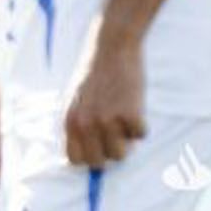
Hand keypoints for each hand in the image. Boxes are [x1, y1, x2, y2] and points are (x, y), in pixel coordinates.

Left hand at [63, 22, 147, 167]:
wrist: (111, 47)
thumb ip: (79, 126)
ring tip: (123, 117)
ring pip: (121, 155)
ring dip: (125, 140)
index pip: (75, 159)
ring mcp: (108, 120)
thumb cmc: (94, 74)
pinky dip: (141, 124)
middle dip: (108, 151)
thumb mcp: (75, 100)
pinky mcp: (130, 114)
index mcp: (69, 120)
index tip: (97, 147)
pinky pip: (140, 135)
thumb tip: (86, 159)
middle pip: (99, 162)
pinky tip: (133, 105)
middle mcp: (86, 124)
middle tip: (114, 133)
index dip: (88, 156)